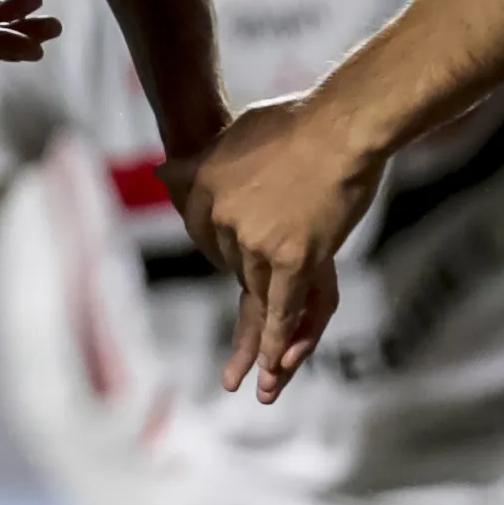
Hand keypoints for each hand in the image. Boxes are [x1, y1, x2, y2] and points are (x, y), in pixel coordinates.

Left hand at [177, 95, 380, 403]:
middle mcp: (220, 219)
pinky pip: (279, 308)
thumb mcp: (238, 135)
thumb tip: (162, 173)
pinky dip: (275, 342)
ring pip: (255, 298)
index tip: (244, 261)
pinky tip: (270, 372)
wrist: (341, 125)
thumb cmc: (299, 121)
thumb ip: (201, 162)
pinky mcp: (291, 258)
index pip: (206, 238)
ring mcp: (254, 241)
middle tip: (251, 331)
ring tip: (245, 383)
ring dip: (253, 345)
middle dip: (252, 294)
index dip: (230, 253)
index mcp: (203, 188)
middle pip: (234, 270)